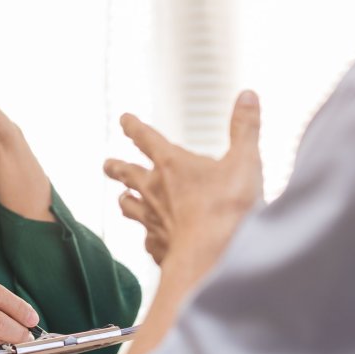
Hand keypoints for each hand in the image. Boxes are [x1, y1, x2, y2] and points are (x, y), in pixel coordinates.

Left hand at [104, 91, 262, 265]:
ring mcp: (152, 221)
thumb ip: (245, 128)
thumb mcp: (245, 161)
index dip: (134, 127)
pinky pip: (147, 240)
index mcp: (171, 164)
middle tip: (107, 165)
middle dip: (117, 167)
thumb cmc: (228, 208)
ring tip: (123, 199)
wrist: (212, 258)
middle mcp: (154, 191)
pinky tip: (151, 240)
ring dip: (126, 201)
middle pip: (127, 174)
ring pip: (129, 206)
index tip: (124, 120)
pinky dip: (148, 237)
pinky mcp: (158, 247)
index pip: (146, 138)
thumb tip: (248, 95)